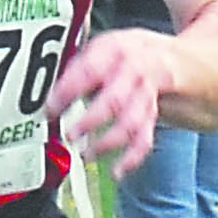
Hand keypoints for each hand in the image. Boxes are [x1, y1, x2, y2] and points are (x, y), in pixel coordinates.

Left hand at [48, 27, 179, 177]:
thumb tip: (47, 93)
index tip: (51, 109)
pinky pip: (145, 138)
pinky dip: (131, 157)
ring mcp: (147, 94)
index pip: (90, 69)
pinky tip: (116, 170)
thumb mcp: (102, 47)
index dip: (68, 91)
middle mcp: (135, 70)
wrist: (171, 57)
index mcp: (116, 49)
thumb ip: (78, 68)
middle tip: (70, 134)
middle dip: (91, 120)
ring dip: (108, 141)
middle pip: (115, 98)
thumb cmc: (125, 54)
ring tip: (86, 154)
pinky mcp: (153, 115)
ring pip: (131, 121)